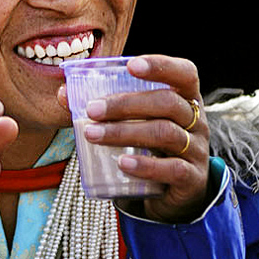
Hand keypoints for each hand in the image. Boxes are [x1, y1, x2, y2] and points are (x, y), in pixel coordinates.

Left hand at [59, 54, 209, 222]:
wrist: (174, 193)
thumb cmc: (150, 146)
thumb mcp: (133, 123)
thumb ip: (103, 107)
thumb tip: (63, 94)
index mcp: (184, 99)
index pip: (184, 73)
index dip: (161, 66)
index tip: (131, 66)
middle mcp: (196, 121)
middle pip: (167, 103)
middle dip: (125, 103)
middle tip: (92, 110)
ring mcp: (196, 150)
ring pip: (165, 133)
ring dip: (125, 132)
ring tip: (94, 135)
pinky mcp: (191, 179)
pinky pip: (172, 169)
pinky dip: (146, 166)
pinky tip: (122, 163)